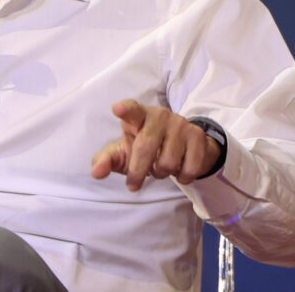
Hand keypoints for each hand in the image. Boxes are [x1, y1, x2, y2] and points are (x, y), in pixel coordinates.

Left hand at [91, 99, 220, 189]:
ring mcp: (181, 124)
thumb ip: (106, 160)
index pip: (131, 109)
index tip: (117, 109)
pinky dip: (182, 177)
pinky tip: (179, 169)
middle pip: (145, 147)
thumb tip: (96, 173)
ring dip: (161, 173)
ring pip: (167, 163)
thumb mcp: (123, 153)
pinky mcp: (198, 136)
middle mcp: (160, 115)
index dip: (125, 109)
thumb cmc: (144, 147)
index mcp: (138, 115)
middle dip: (138, 172)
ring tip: (160, 167)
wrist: (182, 146)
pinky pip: (189, 168)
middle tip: (133, 184)